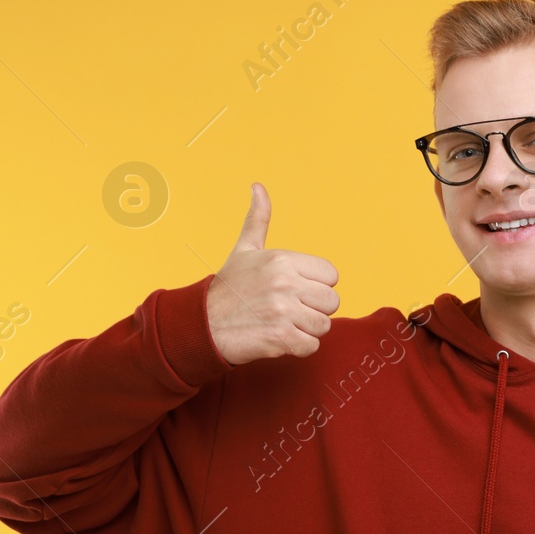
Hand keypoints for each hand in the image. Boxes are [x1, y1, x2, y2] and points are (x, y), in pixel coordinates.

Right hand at [205, 183, 339, 364]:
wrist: (202, 325)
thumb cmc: (229, 288)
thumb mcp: (244, 250)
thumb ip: (258, 219)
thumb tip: (258, 186)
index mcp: (282, 260)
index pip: (331, 276)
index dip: (316, 285)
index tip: (294, 289)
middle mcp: (285, 284)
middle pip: (332, 302)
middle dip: (314, 309)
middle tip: (288, 309)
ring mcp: (283, 312)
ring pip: (324, 325)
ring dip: (306, 329)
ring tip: (281, 322)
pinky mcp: (280, 338)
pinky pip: (311, 346)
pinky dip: (298, 347)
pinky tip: (279, 337)